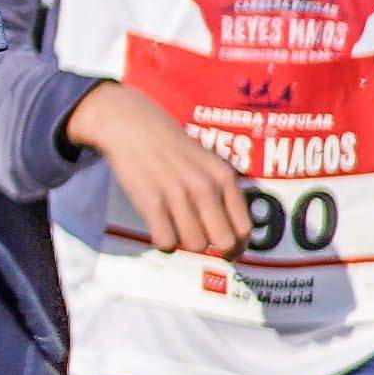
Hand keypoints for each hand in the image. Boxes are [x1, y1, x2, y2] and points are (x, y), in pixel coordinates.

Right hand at [72, 87, 250, 260]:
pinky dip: (163, 242)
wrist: (129, 124)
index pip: (243, 228)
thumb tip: (230, 230)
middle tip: (200, 244)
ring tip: (174, 230)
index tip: (225, 250)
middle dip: (213, 248)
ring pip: (195, 244)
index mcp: (223, 176)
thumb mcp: (206, 160)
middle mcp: (205, 186)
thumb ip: (221, 190)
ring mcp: (178, 194)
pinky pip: (166, 241)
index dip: (236, 245)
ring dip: (185, 243)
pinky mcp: (151, 201)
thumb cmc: (169, 145)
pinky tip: (158, 229)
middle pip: (224, 241)